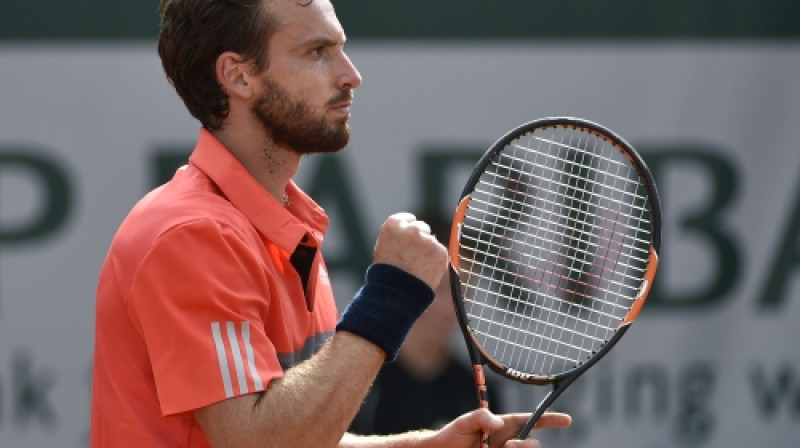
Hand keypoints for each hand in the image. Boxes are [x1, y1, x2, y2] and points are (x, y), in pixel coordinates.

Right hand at [372, 212, 447, 289]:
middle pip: (421, 227)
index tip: (409, 235)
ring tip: (417, 267)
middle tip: (413, 255)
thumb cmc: (387, 273)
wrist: (397, 292)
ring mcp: (427, 240)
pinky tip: (425, 271)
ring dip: (428, 250)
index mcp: (393, 225)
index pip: (407, 218)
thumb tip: (410, 231)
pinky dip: (436, 261)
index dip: (409, 227)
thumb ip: (398, 236)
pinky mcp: (440, 251)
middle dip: (420, 238)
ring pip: (431, 241)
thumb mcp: (385, 248)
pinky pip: (440, 253)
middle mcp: (411, 229)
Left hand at [430, 408, 570, 447]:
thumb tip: (498, 423)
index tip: (567, 420)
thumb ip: (481, 417)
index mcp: (506, 424)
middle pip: (533, 443)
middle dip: (527, 445)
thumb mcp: (465, 422)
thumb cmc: (453, 434)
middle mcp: (510, 440)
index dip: (551, 419)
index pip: (533, 420)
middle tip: (508, 446)